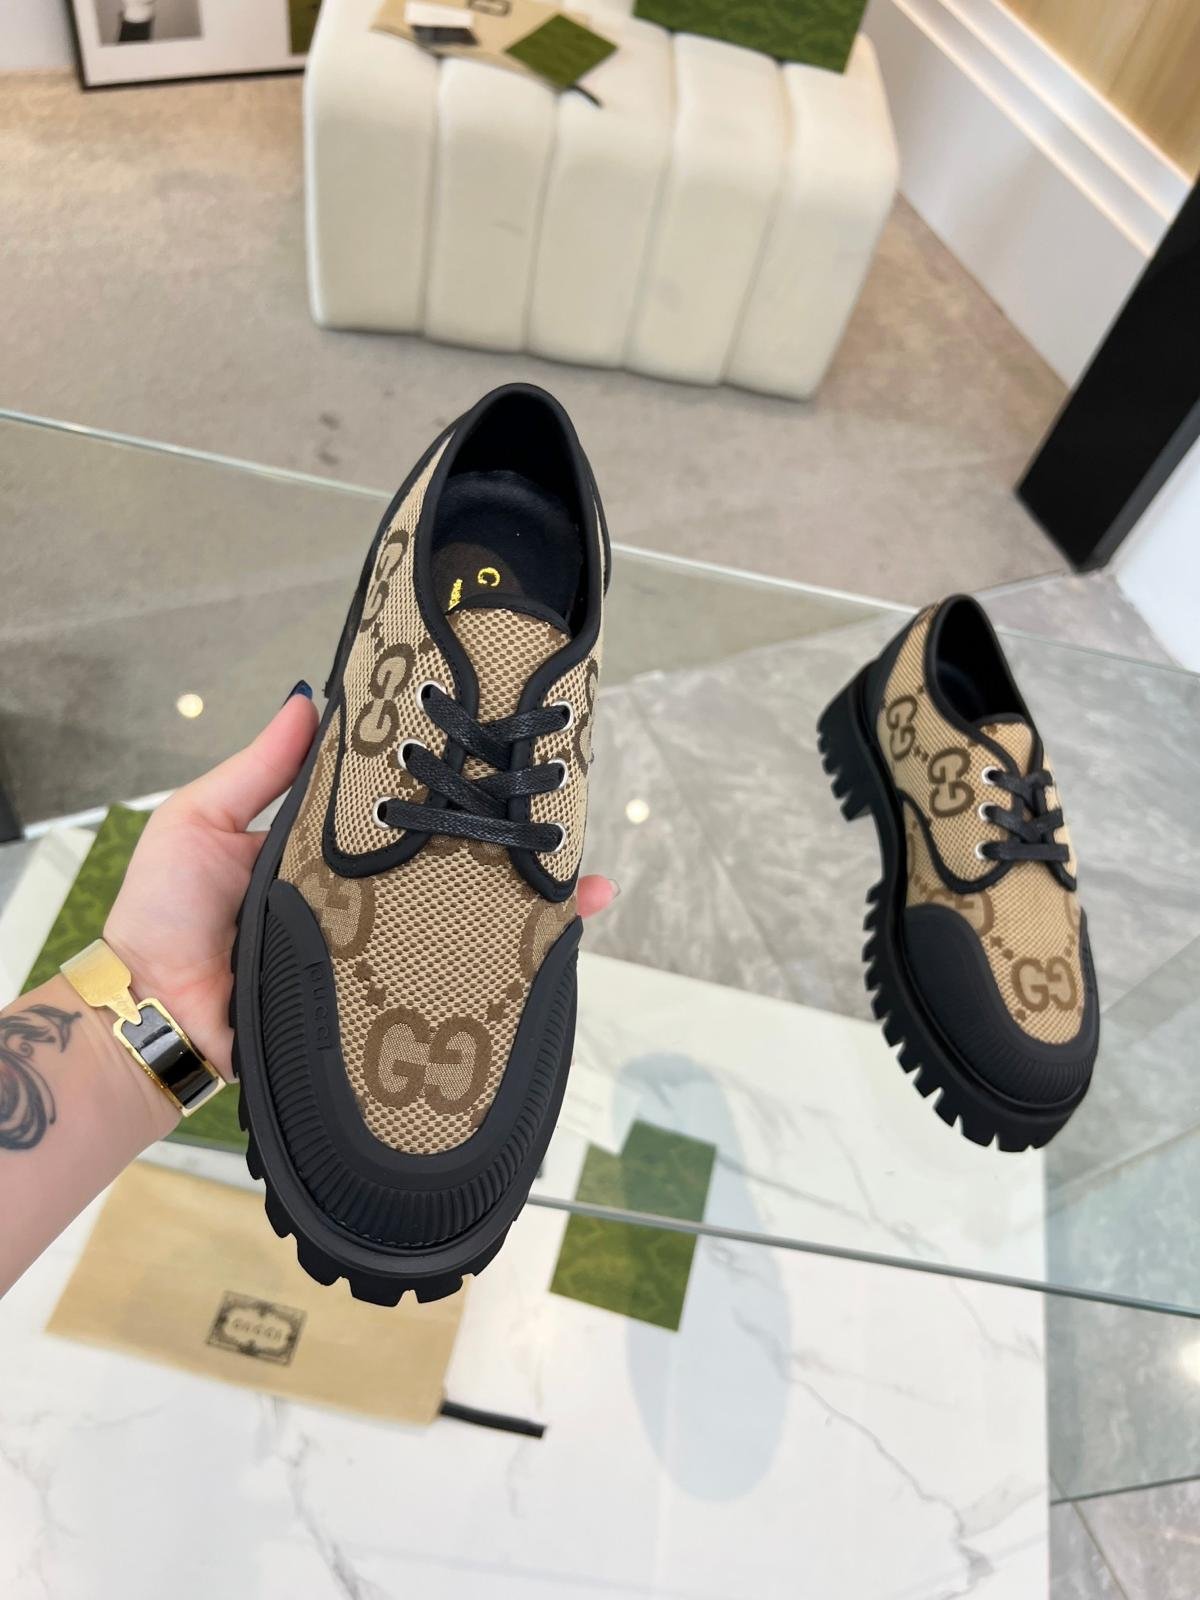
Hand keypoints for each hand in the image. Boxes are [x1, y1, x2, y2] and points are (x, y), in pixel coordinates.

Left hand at [106, 687, 616, 1078]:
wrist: (151, 1013)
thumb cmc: (165, 911)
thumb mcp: (203, 819)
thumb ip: (260, 768)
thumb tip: (311, 696)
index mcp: (329, 848)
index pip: (402, 808)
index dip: (447, 784)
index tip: (497, 752)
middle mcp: (365, 895)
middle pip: (450, 863)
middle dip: (511, 844)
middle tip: (565, 817)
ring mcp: (378, 947)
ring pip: (465, 920)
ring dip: (530, 905)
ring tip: (584, 883)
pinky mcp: (381, 996)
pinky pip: (447, 980)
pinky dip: (504, 969)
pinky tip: (554, 948)